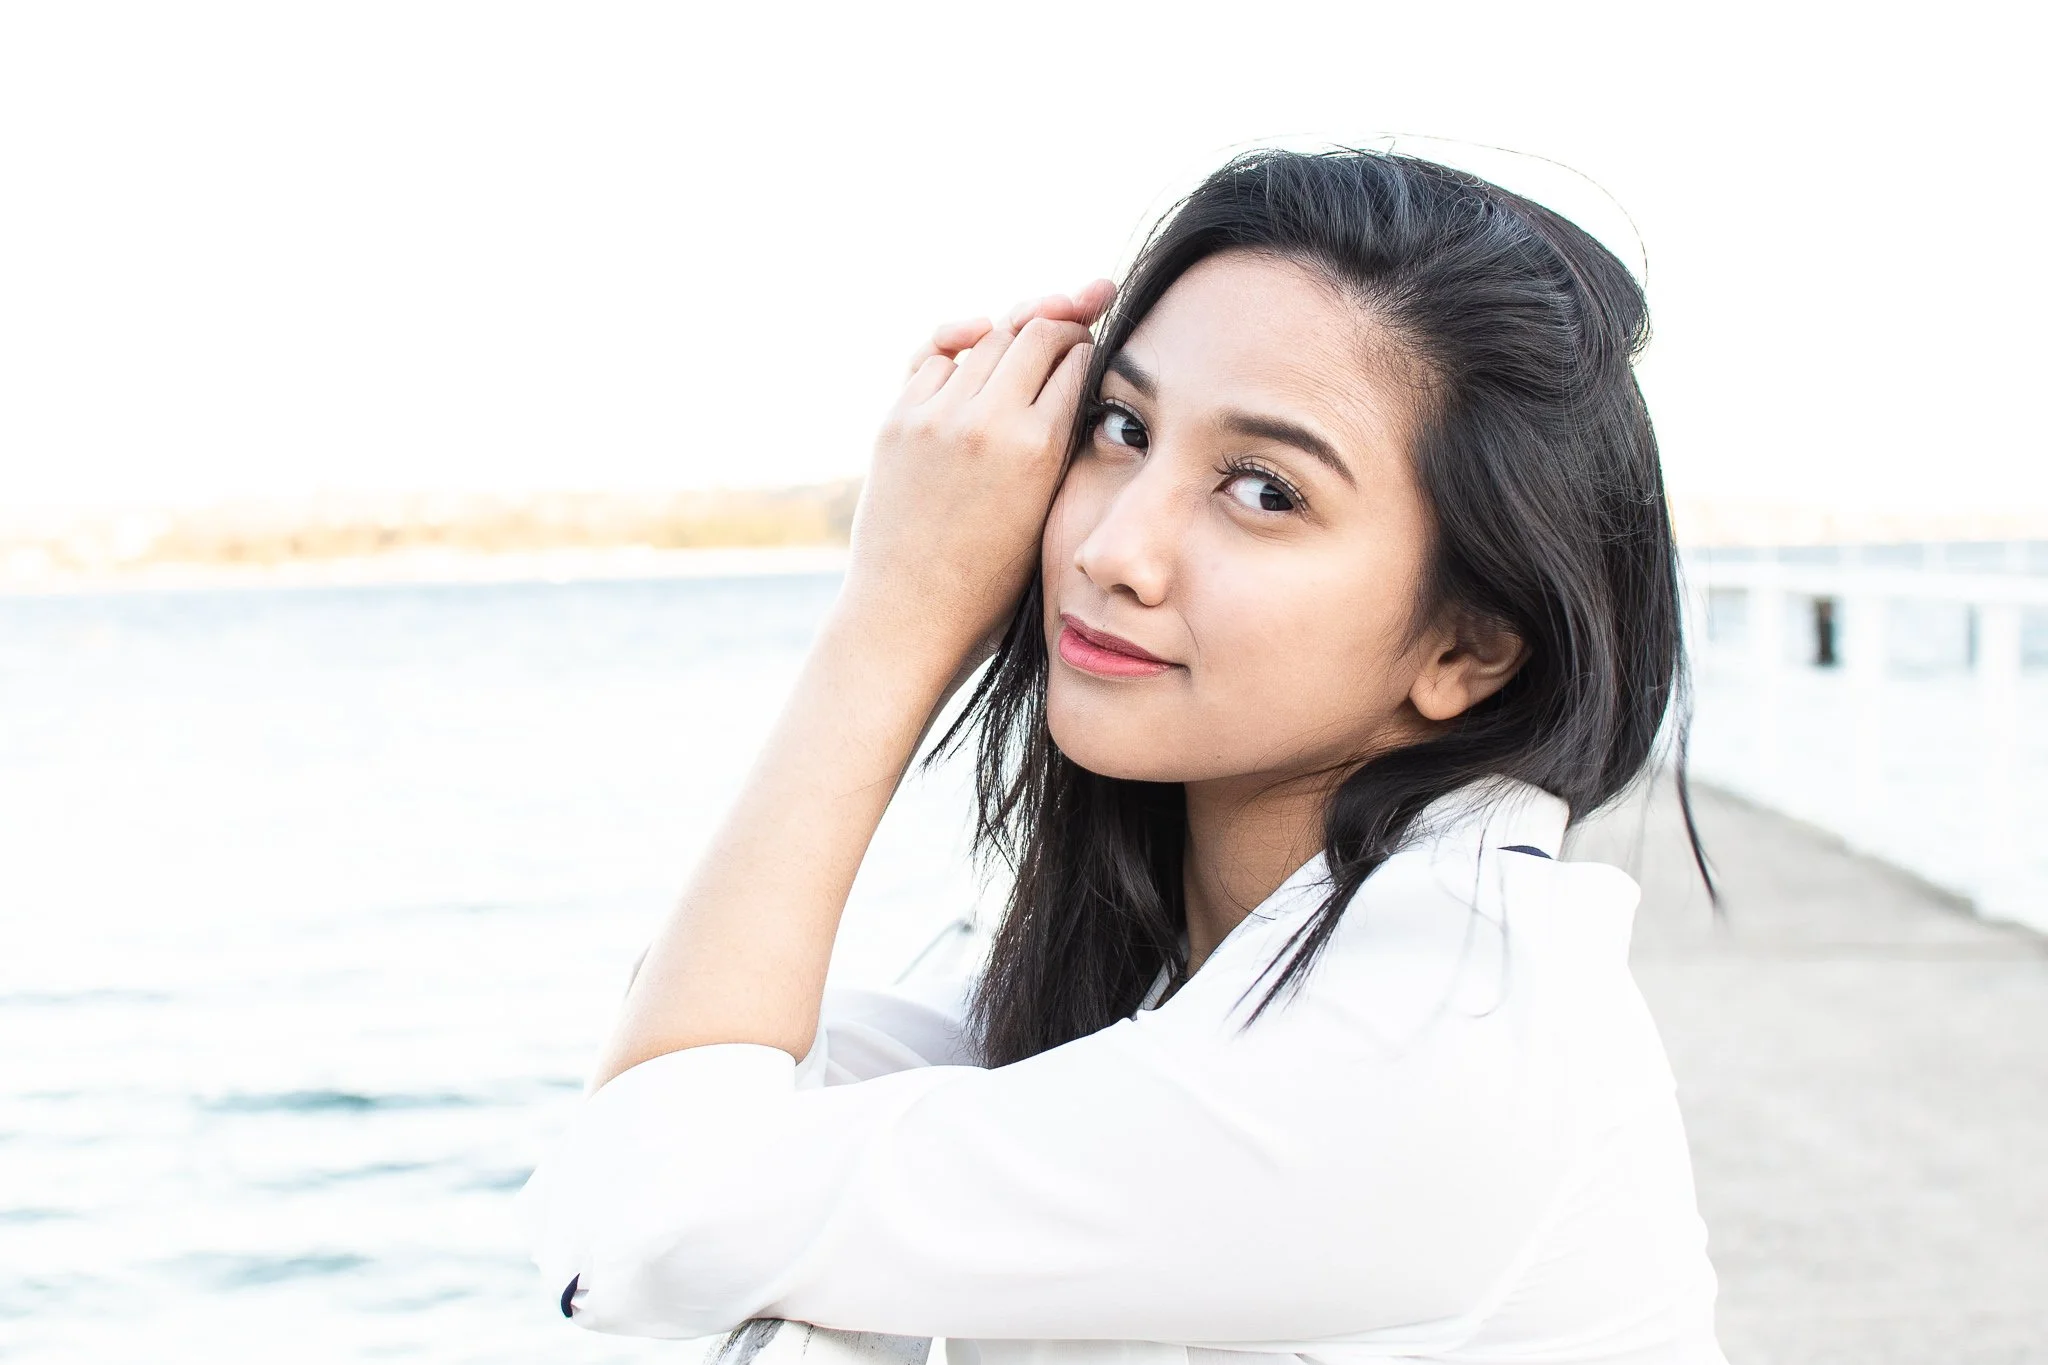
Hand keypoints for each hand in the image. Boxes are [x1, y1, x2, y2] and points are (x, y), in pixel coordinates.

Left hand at [839, 280, 1116, 682]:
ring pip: (987, 335)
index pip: (1080, 358)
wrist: (910, 619)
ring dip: (1013, 329)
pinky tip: (977, 344)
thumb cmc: (992, 583)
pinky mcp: (897, 420)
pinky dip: (961, 344)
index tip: (1099, 351)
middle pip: (1035, 329)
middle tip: (1078, 318)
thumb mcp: (1051, 514)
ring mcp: (935, 416)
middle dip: (1062, 321)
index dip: (1094, 348)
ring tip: (1031, 332)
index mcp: (1039, 449)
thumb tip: (1078, 379)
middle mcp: (986, 421)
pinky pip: (935, 354)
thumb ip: (1065, 447)